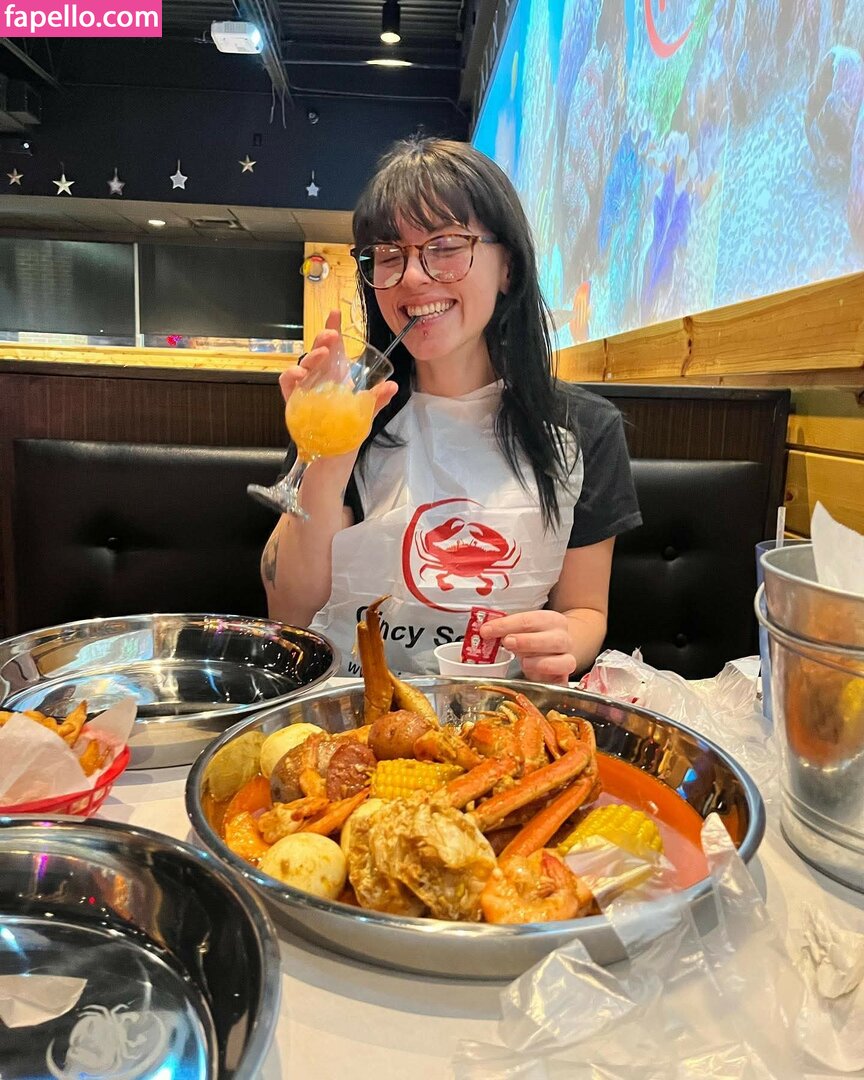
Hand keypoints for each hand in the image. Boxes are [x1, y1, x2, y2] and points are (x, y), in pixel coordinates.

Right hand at [279, 309, 397, 418]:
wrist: (332, 450)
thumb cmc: (347, 426)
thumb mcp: (365, 411)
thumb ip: (377, 399)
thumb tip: (392, 386)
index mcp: (336, 372)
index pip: (334, 346)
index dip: (332, 327)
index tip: (335, 313)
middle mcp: (320, 375)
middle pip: (318, 350)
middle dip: (322, 339)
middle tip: (331, 335)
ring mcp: (305, 385)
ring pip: (303, 363)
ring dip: (312, 356)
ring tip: (322, 354)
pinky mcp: (294, 398)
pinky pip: (288, 382)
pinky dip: (292, 375)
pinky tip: (301, 374)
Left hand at [480, 610, 575, 684]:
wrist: (553, 656)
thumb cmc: (534, 642)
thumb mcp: (519, 633)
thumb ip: (505, 631)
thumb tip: (484, 631)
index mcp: (551, 620)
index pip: (529, 619)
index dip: (506, 624)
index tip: (486, 630)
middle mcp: (562, 637)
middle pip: (552, 637)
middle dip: (527, 640)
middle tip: (507, 642)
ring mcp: (567, 656)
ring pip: (561, 655)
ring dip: (538, 658)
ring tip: (521, 660)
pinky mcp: (565, 674)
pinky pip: (562, 671)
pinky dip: (546, 669)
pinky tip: (531, 668)